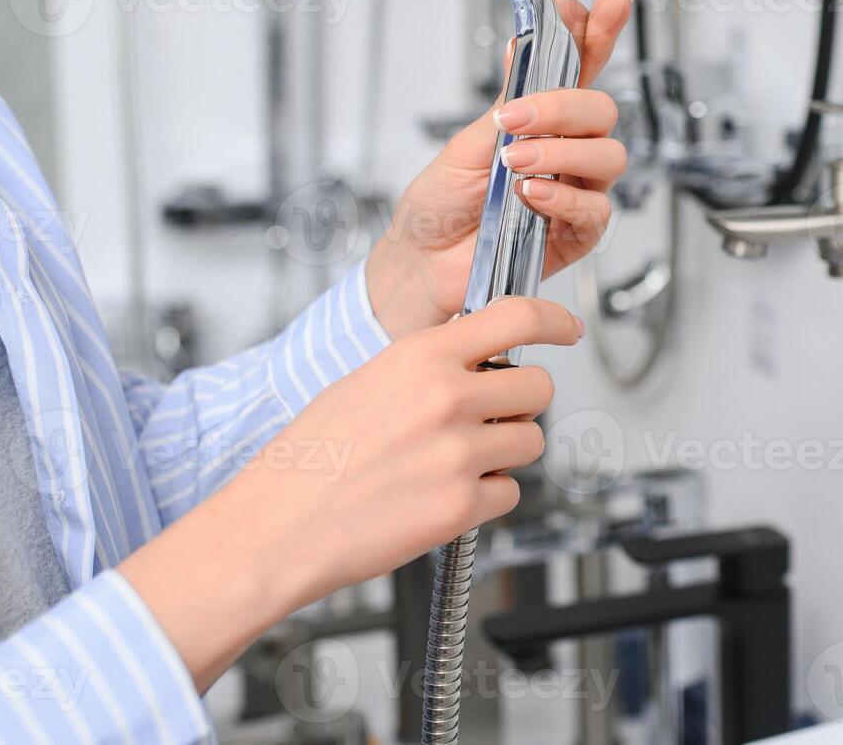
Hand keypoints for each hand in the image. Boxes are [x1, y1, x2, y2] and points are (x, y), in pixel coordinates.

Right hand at [118, 297, 581, 689]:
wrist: (275, 526)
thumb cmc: (310, 459)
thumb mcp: (368, 381)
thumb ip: (429, 366)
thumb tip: (479, 359)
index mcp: (421, 357)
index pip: (517, 316)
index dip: (554, 319)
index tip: (567, 328)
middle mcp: (447, 398)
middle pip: (539, 387)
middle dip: (521, 404)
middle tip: (487, 419)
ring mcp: (459, 453)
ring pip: (531, 442)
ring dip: (506, 453)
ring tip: (453, 463)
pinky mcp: (461, 506)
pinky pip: (510, 492)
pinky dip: (487, 497)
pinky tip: (443, 496)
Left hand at [367, 0, 632, 337]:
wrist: (420, 262)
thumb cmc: (437, 206)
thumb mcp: (464, 142)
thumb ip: (507, 98)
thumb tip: (522, 45)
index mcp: (542, 118)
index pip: (582, 66)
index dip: (600, 31)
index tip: (608, 1)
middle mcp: (567, 150)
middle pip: (602, 108)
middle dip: (563, 106)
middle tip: (515, 121)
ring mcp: (577, 189)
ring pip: (608, 155)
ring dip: (561, 152)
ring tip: (515, 164)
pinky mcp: (577, 231)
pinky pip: (595, 207)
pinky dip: (562, 196)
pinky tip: (530, 195)